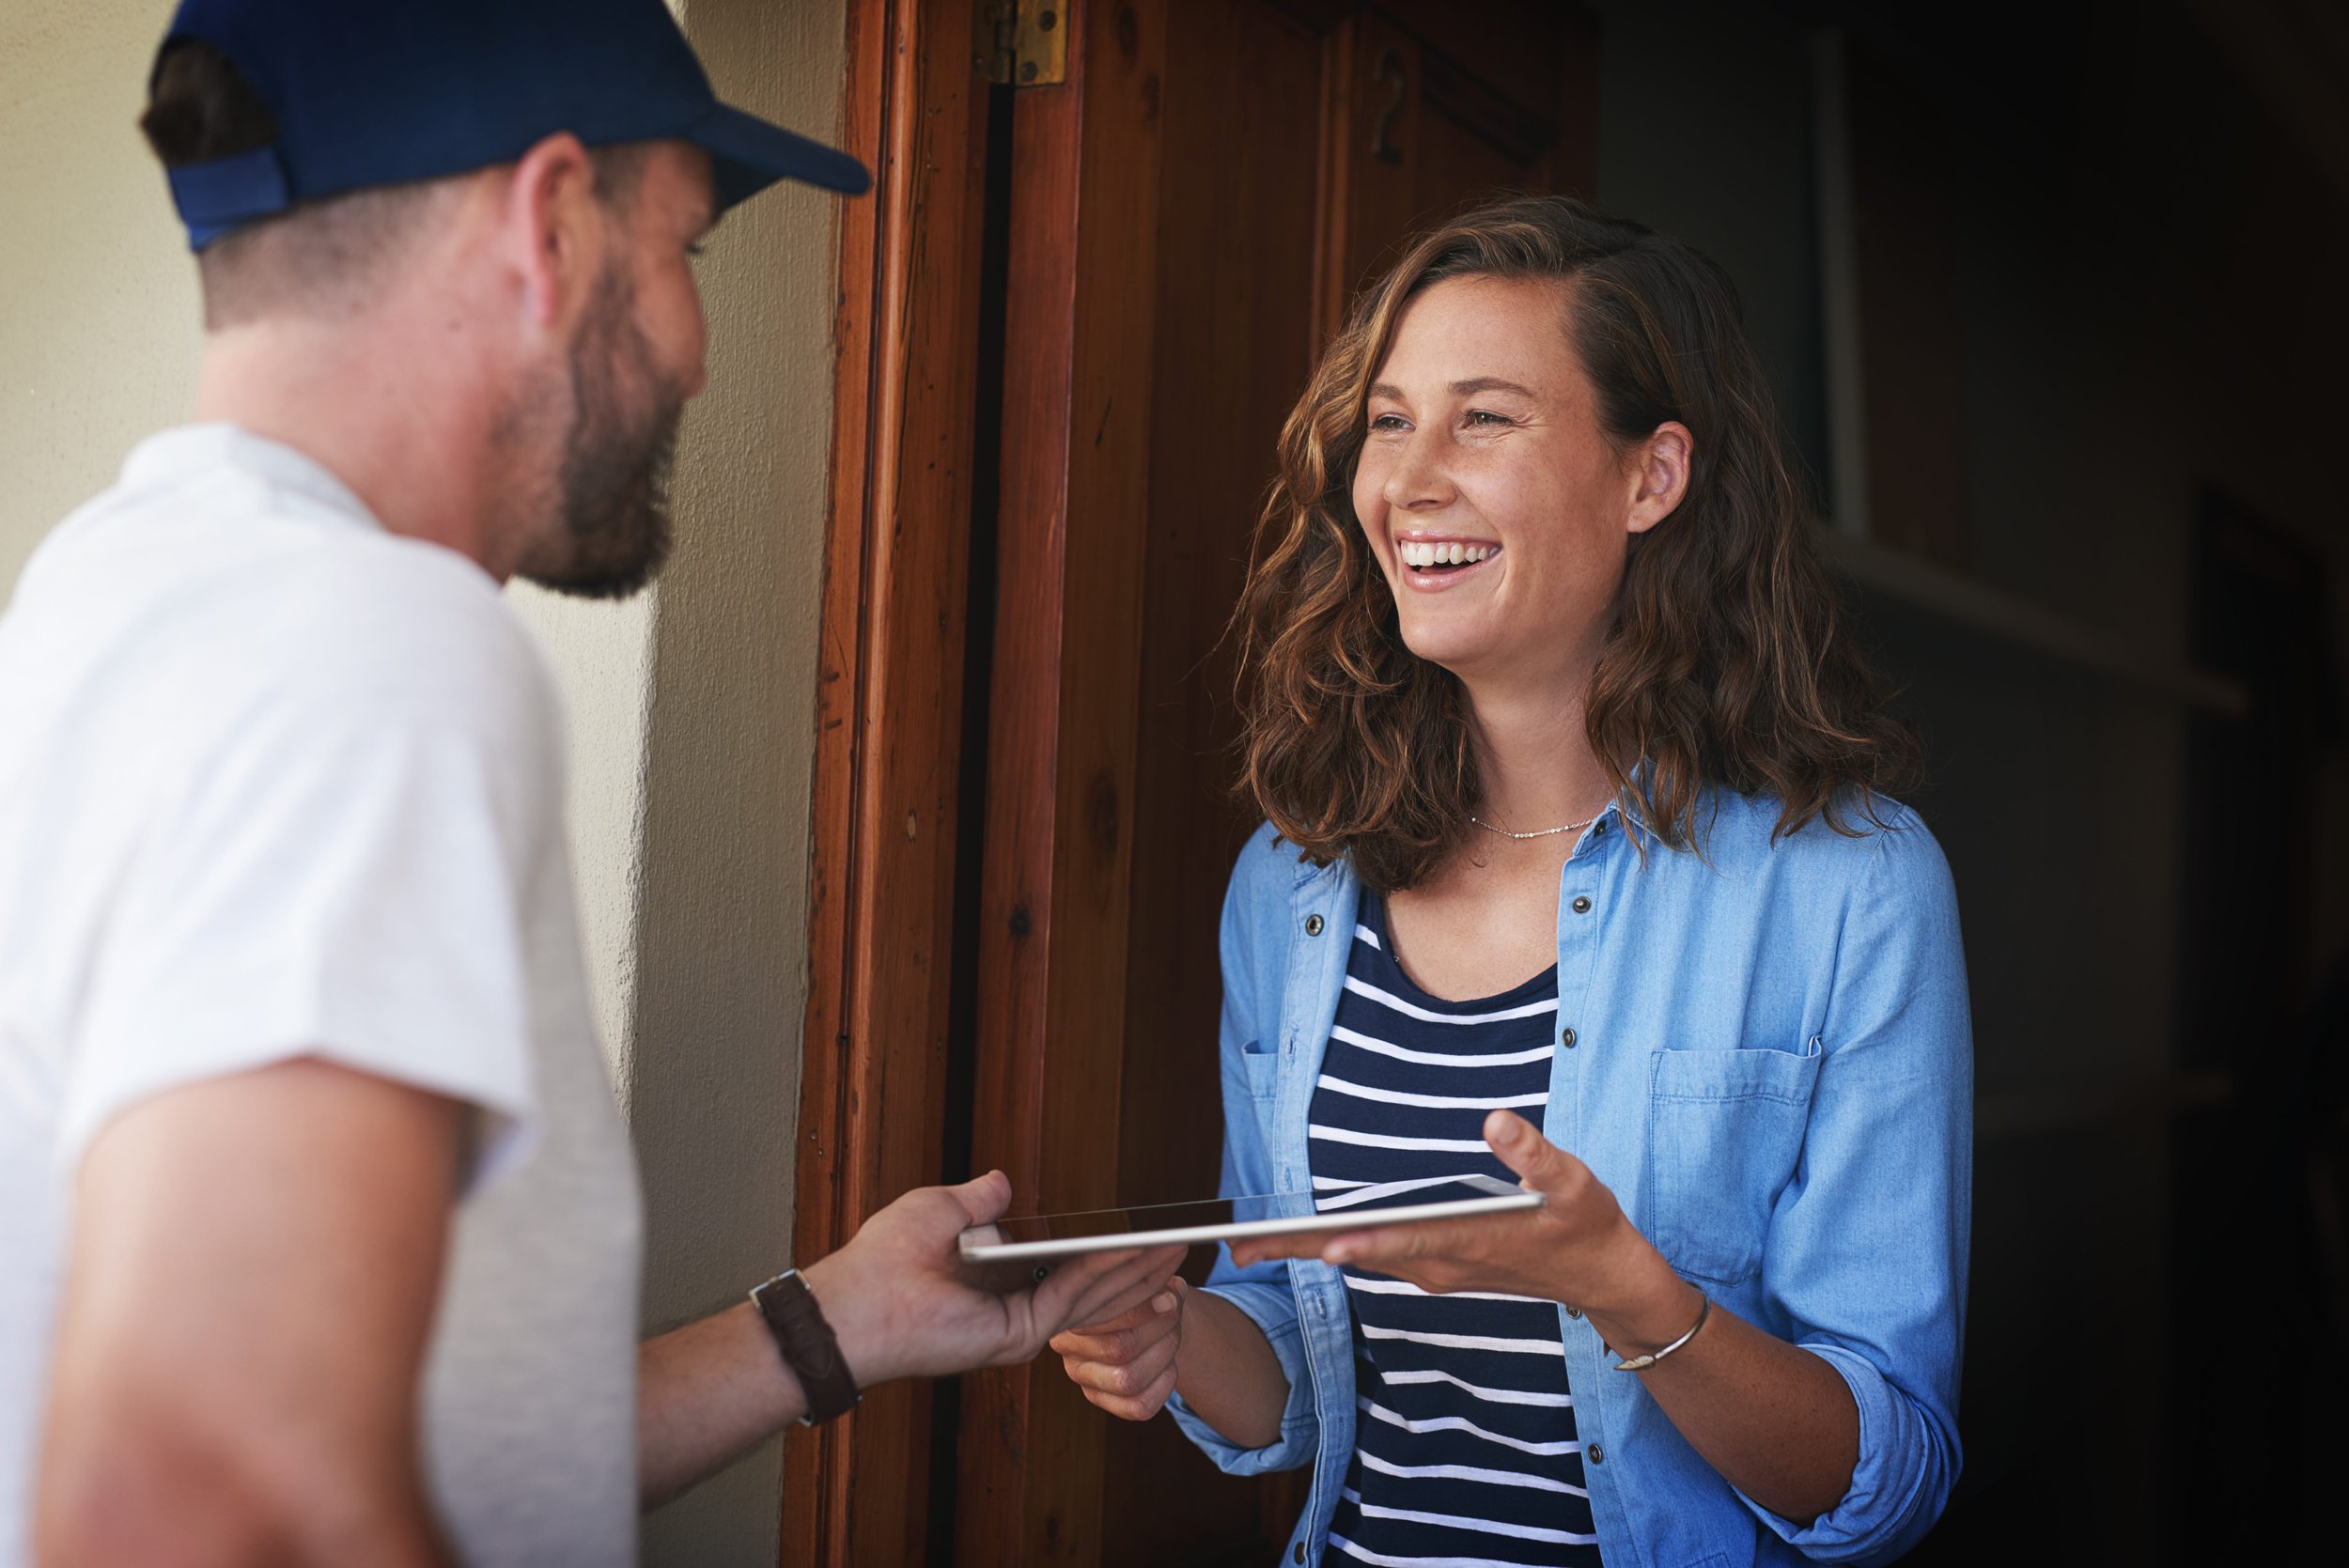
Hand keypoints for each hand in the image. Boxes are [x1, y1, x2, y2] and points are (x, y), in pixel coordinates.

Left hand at [802, 1171, 1185, 1387]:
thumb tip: (1001, 1185)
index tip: (1138, 1235)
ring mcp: (1018, 1325)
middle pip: (1090, 1287)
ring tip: (1172, 1250)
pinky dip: (1107, 1275)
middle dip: (1135, 1266)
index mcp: (995, 1280)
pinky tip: (1133, 1253)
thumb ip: (978, 1199)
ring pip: (1093, 1297)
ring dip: (1134, 1272)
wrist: (857, 1301)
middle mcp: (1011, 1307)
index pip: (1063, 1268)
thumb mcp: (938, 1209)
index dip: (1104, 1252)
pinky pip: (1073, 1299)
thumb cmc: (884, 1259)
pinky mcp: (1017, 1334)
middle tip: (1176, 1245)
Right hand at [1049, 1276, 1186, 1419]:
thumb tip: (1170, 1296)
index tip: (1171, 1301)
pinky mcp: (1101, 1399)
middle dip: (1159, 1330)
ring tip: (1172, 1336)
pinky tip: (1169, 1365)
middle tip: (1174, 1314)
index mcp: (1070, 1308)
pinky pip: (1138, 1407)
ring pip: (1128, 1380)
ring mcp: (1082, 1377)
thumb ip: (1156, 1285)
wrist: (1142, 1316)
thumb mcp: (1145, 1282)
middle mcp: (1067, 1346)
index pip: (1101, 1317)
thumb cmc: (1139, 1294)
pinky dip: (1164, 1386)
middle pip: (1119, 1349)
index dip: (1143, 1311)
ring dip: (1163, 1356)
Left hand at [1228, 1111, 1685, 1333]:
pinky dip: (1340, 1247)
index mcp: (1469, 1242)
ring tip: (1254, 1244)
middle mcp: (1442, 1264)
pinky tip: (1308, 1238)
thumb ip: (1532, 1152)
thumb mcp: (1571, 1181)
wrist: (1601, 1275)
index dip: (1364, 1240)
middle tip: (1240, 1249)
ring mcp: (1437, 1269)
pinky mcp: (1437, 1267)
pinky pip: (1379, 1256)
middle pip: (1364, 1252)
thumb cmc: (1585, 1224)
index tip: (1322, 1244)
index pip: (1406, 1240)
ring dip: (1310, 1250)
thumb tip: (1496, 1121)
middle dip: (1302, 1249)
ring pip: (1364, 1256)